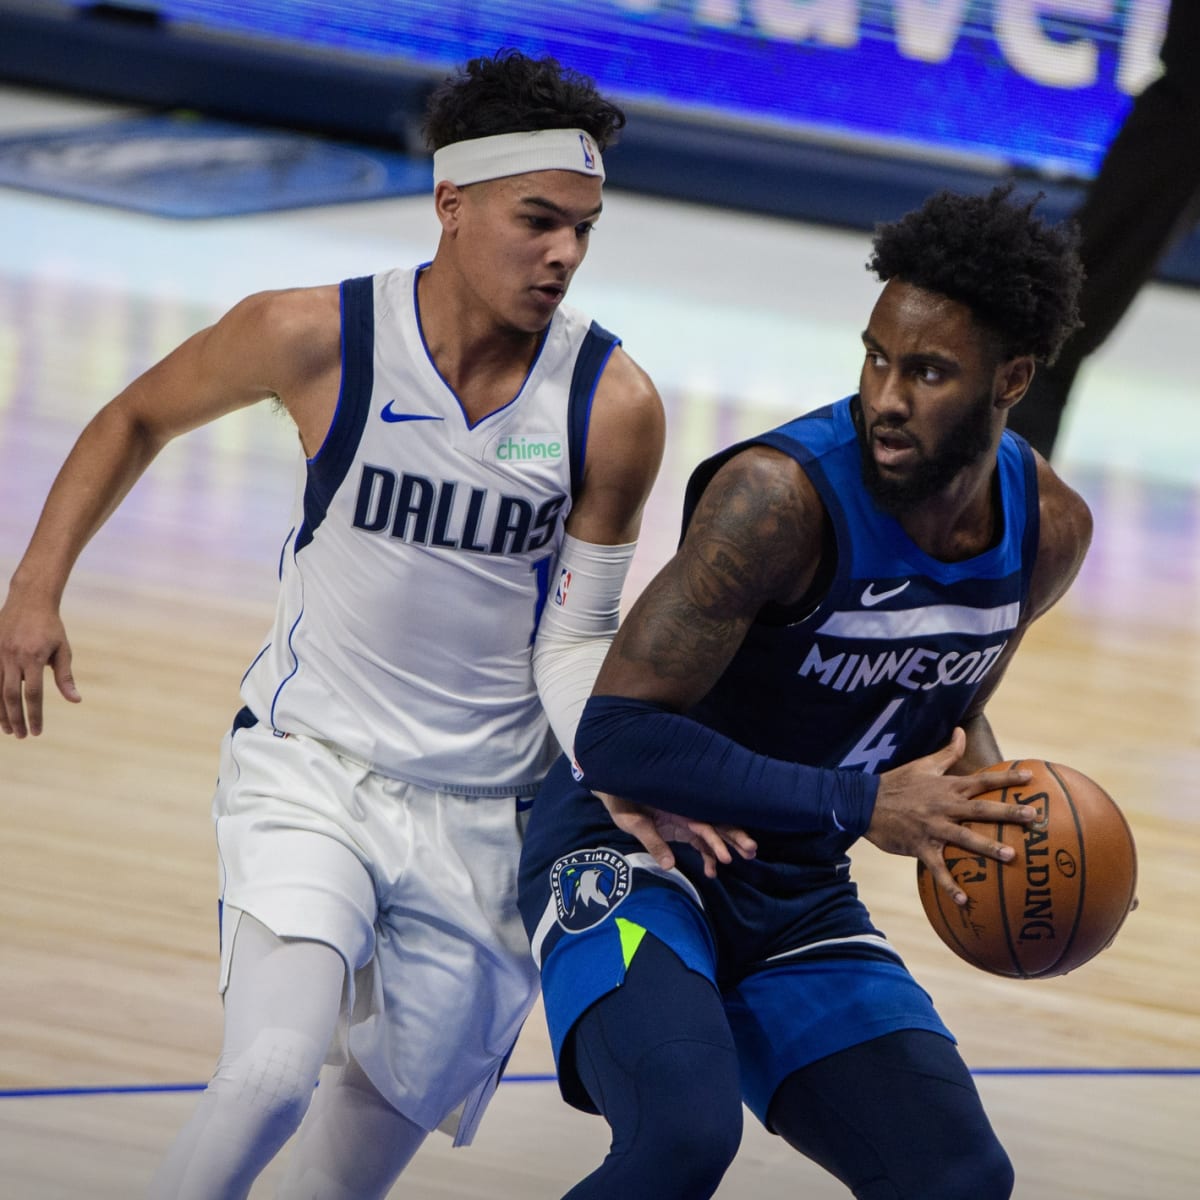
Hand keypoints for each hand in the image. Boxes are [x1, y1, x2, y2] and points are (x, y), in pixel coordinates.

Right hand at [0, 596, 80, 736]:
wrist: (29, 601)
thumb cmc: (51, 627)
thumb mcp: (63, 650)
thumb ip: (65, 676)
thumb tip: (75, 700)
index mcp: (34, 658)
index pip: (33, 694)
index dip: (35, 715)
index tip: (37, 731)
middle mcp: (13, 658)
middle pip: (11, 696)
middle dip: (16, 719)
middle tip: (22, 736)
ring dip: (1, 712)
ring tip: (8, 730)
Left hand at [595, 792, 756, 878]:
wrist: (614, 790)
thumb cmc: (622, 801)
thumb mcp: (632, 820)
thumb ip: (651, 840)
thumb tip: (669, 865)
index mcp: (678, 805)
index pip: (704, 823)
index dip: (717, 839)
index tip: (728, 855)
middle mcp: (686, 811)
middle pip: (716, 823)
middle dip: (735, 837)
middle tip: (752, 852)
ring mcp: (685, 819)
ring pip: (712, 833)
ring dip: (727, 846)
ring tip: (746, 858)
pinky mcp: (680, 827)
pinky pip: (699, 841)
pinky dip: (708, 854)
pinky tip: (713, 871)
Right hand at [866, 728, 1034, 905]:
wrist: (864, 802)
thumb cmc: (896, 782)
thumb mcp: (923, 765)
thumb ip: (947, 752)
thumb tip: (960, 730)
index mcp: (947, 787)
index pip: (982, 780)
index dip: (1006, 778)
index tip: (1031, 778)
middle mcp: (944, 806)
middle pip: (981, 809)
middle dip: (1008, 812)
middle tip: (1033, 817)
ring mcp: (932, 827)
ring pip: (964, 837)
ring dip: (987, 847)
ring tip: (1010, 856)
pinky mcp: (920, 846)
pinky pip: (937, 868)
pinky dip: (950, 884)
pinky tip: (964, 901)